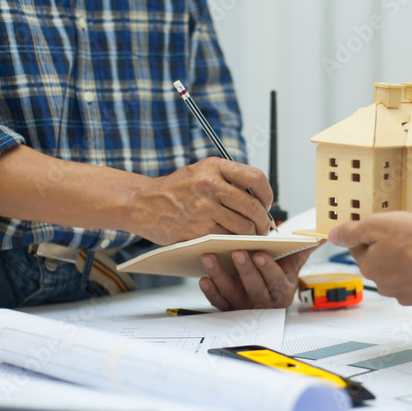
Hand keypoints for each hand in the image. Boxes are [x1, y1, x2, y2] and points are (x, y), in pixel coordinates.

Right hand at [134, 157, 272, 244]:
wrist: (143, 203)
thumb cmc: (174, 189)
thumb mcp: (201, 171)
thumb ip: (227, 179)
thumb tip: (258, 197)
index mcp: (214, 167)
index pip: (255, 178)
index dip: (267, 194)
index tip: (266, 203)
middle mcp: (210, 185)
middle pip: (253, 206)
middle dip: (263, 221)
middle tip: (264, 227)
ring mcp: (204, 208)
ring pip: (243, 227)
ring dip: (252, 235)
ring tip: (251, 236)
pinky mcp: (198, 230)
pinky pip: (227, 239)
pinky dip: (234, 243)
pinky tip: (233, 242)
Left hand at [198, 241, 323, 309]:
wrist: (267, 295)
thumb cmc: (278, 275)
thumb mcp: (292, 264)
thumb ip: (303, 249)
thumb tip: (320, 235)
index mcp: (283, 291)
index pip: (276, 280)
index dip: (268, 268)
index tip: (260, 254)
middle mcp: (264, 302)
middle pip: (254, 288)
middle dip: (245, 270)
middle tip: (236, 252)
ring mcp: (245, 307)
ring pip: (232, 294)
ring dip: (220, 276)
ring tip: (210, 258)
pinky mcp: (230, 309)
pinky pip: (219, 303)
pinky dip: (211, 292)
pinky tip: (204, 279)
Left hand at [329, 212, 411, 305]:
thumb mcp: (377, 225)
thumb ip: (353, 231)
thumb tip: (335, 235)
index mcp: (367, 264)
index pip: (358, 247)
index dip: (368, 234)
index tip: (379, 228)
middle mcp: (380, 281)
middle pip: (377, 261)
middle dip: (387, 249)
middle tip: (403, 236)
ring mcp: (400, 291)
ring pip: (396, 273)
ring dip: (403, 263)